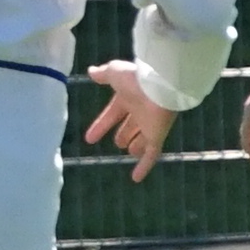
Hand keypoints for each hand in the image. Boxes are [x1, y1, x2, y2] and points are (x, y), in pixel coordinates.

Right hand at [80, 59, 175, 183]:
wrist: (160, 85)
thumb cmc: (136, 79)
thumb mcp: (114, 73)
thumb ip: (103, 74)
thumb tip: (91, 71)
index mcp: (128, 98)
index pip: (112, 114)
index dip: (101, 125)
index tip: (90, 138)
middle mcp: (139, 112)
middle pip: (130, 126)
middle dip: (124, 134)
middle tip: (118, 143)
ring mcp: (150, 125)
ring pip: (142, 139)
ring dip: (136, 146)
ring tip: (130, 152)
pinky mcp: (157, 136)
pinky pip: (151, 154)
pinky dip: (144, 166)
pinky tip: (136, 179)